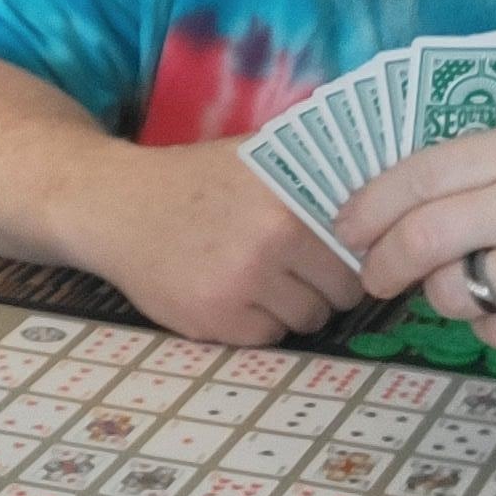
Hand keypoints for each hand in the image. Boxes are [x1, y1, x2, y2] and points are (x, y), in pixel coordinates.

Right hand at [91, 139, 356, 348]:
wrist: (117, 206)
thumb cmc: (194, 180)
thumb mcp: (256, 156)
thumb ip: (312, 174)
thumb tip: (378, 197)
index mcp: (289, 201)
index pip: (359, 251)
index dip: (353, 255)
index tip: (338, 254)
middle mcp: (270, 243)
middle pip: (341, 293)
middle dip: (327, 286)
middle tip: (299, 270)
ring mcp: (241, 286)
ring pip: (308, 320)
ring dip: (293, 307)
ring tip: (261, 280)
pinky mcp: (215, 321)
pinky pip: (267, 338)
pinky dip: (256, 323)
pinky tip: (232, 294)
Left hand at [342, 124, 495, 365]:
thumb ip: (488, 168)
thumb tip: (393, 199)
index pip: (419, 172)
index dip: (369, 204)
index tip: (347, 227)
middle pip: (423, 236)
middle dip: (384, 261)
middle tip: (374, 276)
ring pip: (455, 290)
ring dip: (451, 296)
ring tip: (486, 285)